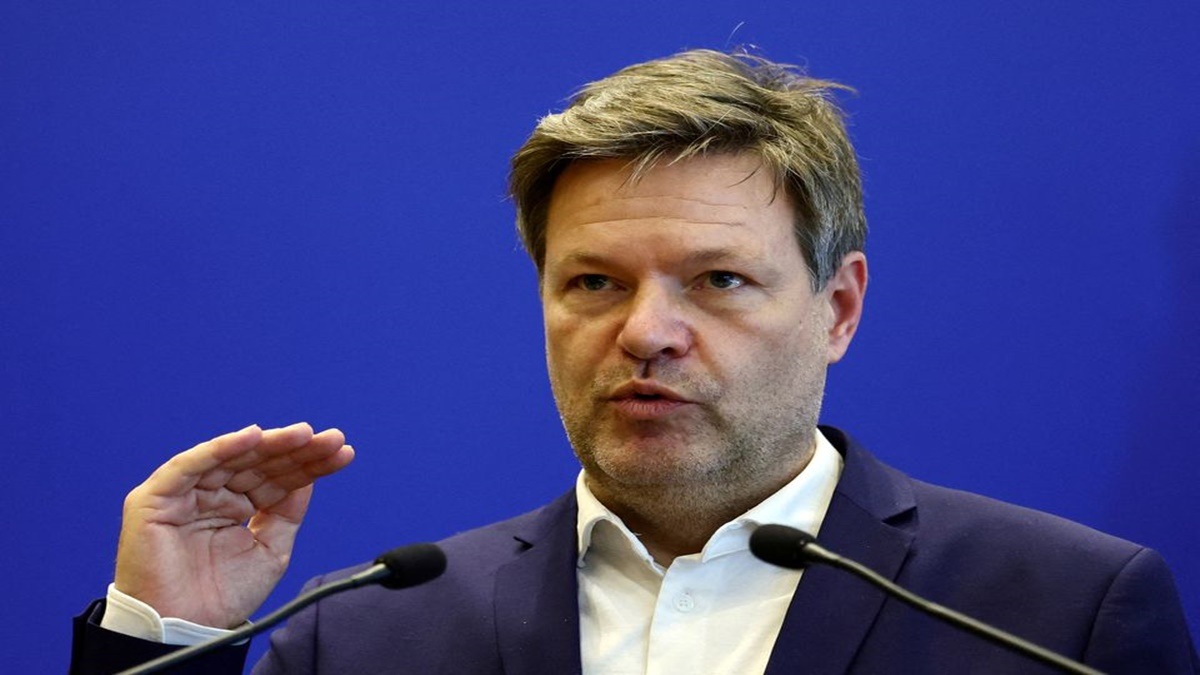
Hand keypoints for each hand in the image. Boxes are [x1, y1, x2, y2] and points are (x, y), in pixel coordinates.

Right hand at [113, 423, 354, 627]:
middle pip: (259, 463)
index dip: (309, 464)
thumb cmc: (222, 597)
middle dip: (296, 449)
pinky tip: (254, 437)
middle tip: (331, 439)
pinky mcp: (156, 496)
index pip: (277, 477)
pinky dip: (221, 449)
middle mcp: (212, 493)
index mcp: (237, 504)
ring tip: (304, 434)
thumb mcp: (271, 549)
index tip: (342, 452)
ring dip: (269, 443)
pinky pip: (191, 465)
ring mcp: (185, 492)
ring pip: (232, 457)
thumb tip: (310, 477)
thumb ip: (287, 512)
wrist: (186, 631)